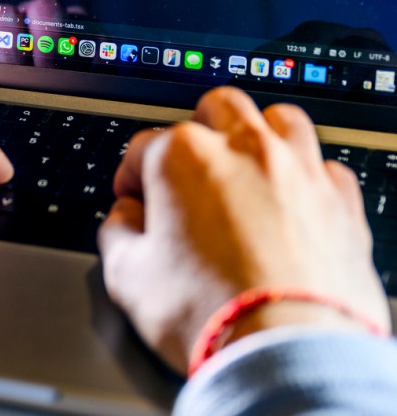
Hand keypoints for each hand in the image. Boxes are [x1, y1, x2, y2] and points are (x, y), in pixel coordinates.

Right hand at [98, 86, 390, 372]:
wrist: (287, 351)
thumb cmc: (210, 312)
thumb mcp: (127, 276)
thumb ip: (117, 232)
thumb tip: (125, 219)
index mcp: (183, 157)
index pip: (143, 145)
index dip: (130, 177)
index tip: (133, 202)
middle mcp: (244, 150)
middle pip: (216, 108)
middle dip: (197, 131)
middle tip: (187, 169)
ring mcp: (299, 170)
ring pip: (279, 119)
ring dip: (258, 136)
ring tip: (245, 167)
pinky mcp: (342, 201)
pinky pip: (325, 166)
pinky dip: (306, 177)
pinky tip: (293, 202)